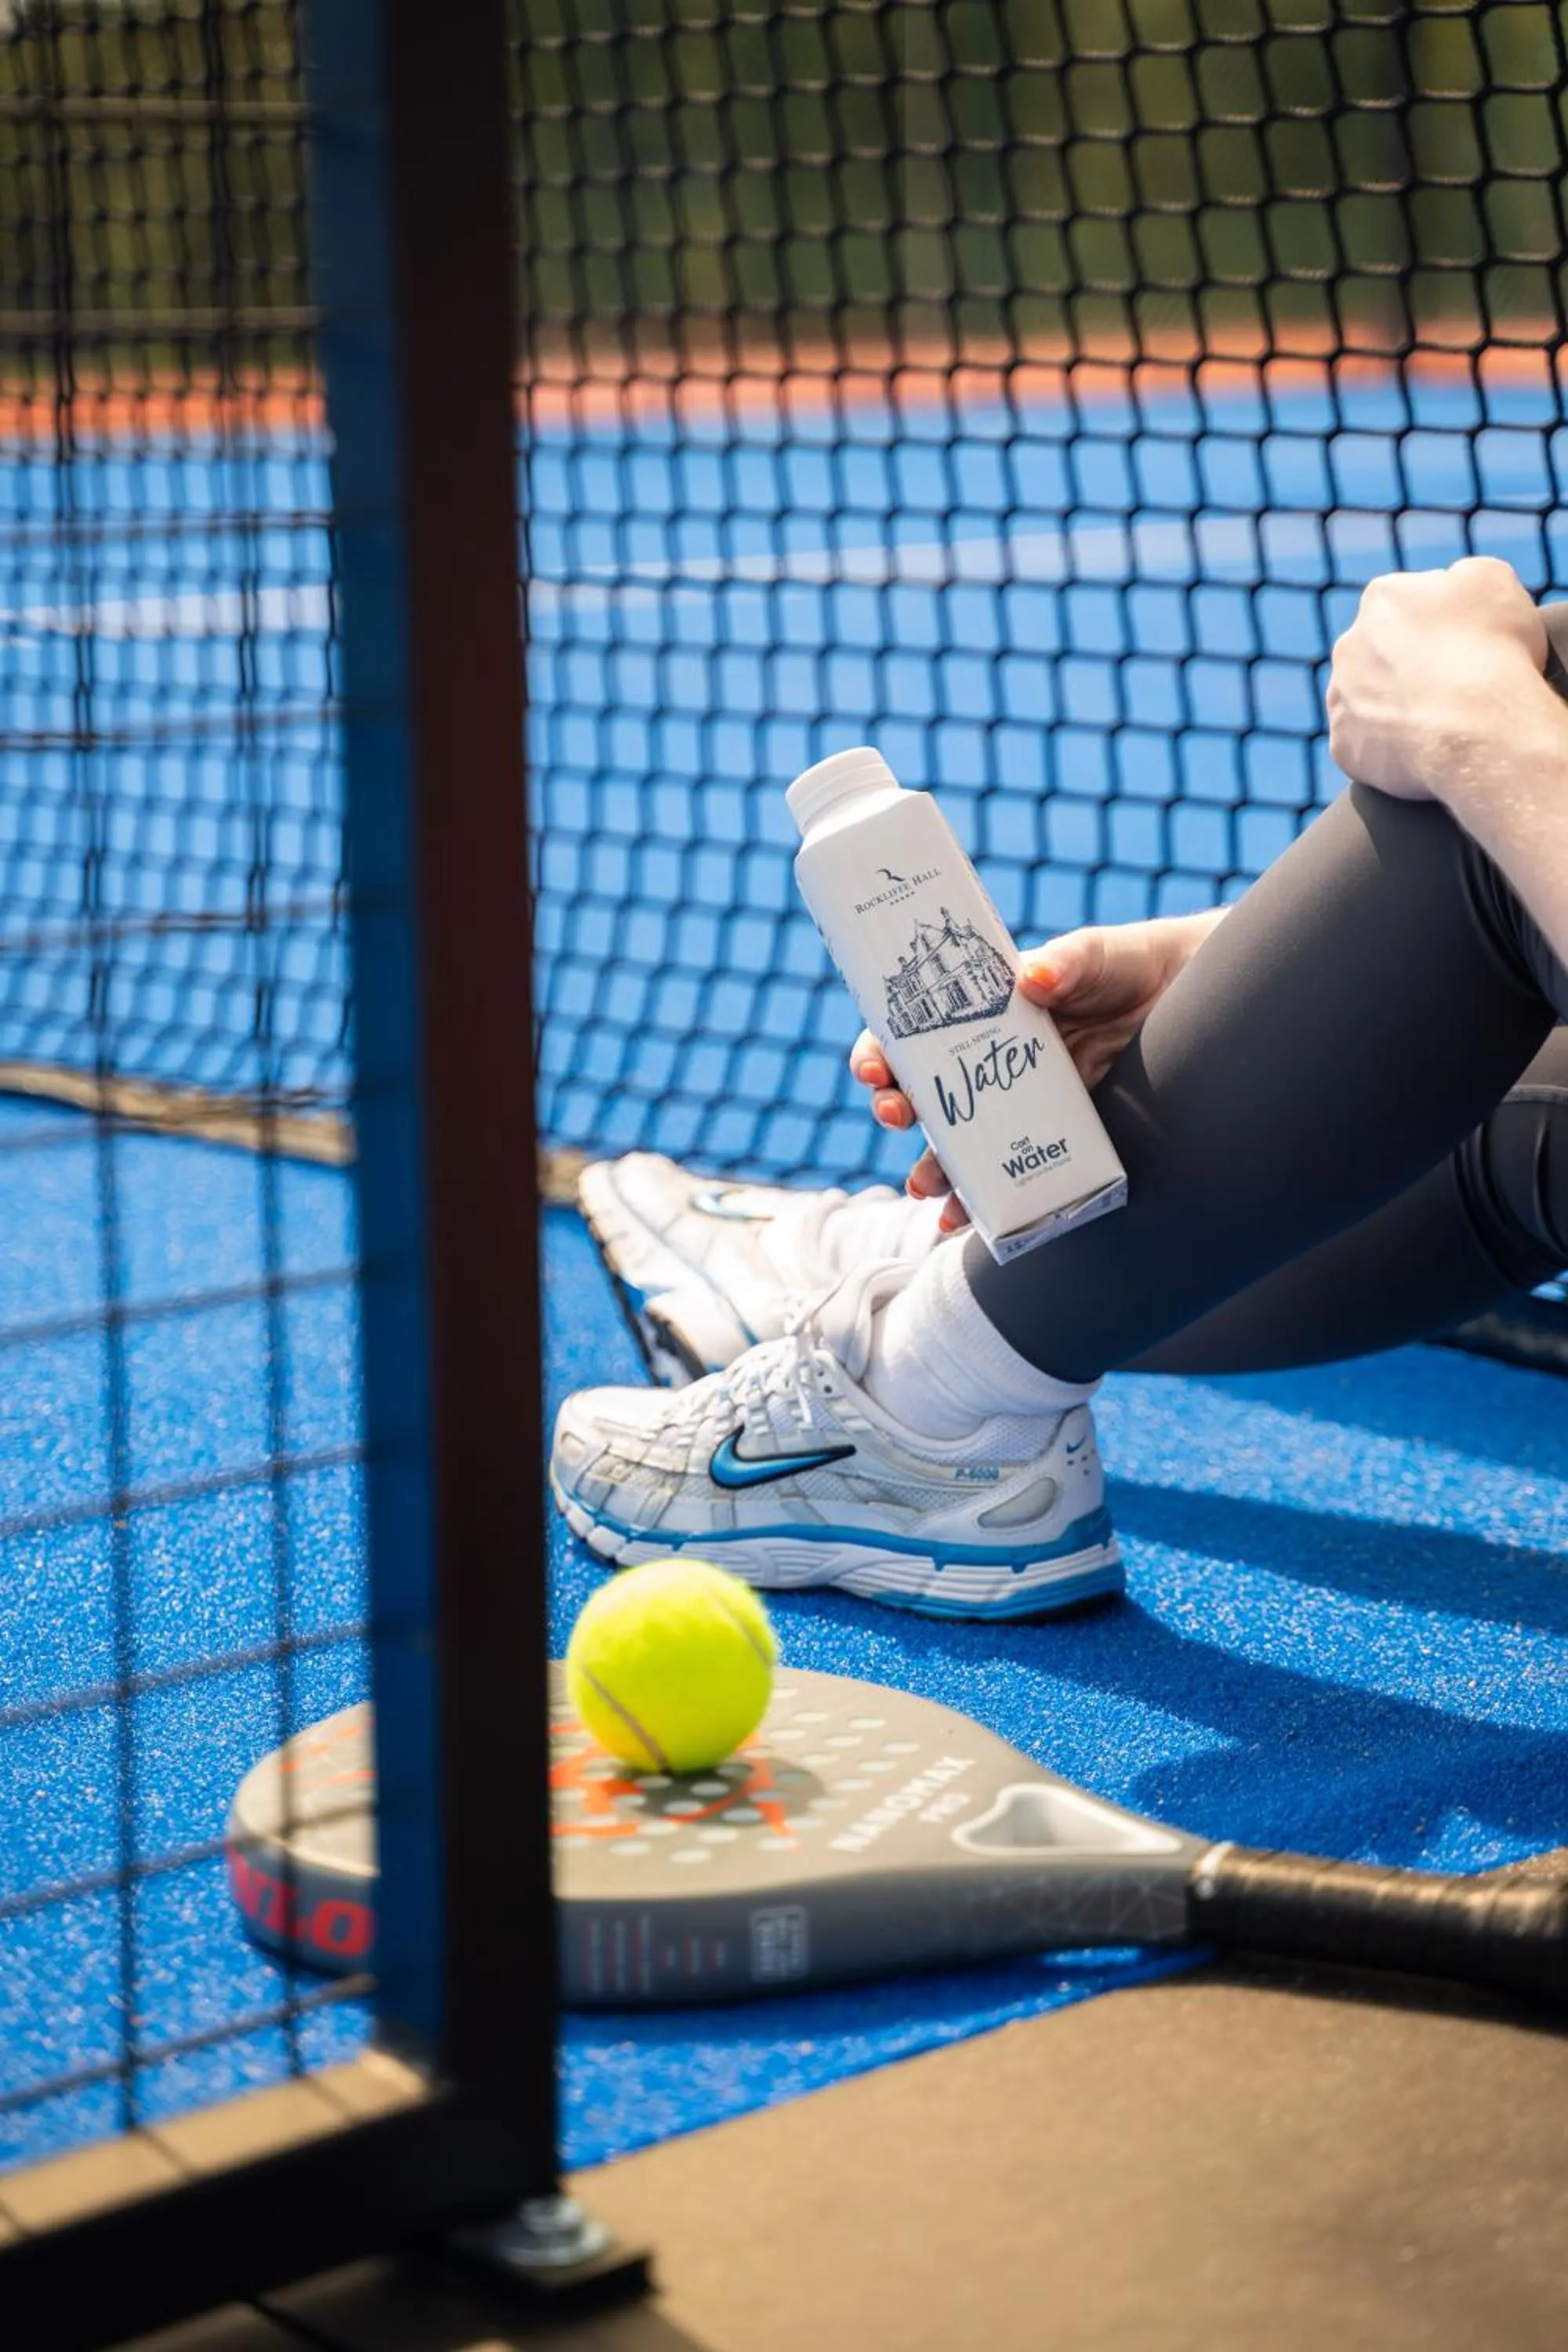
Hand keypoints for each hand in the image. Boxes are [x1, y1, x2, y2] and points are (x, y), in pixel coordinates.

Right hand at [848, 910, 1224, 1229]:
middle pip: (924, 1093)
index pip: (910, 1033)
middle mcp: (989, 1063)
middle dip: (899, 1109)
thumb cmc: (1129, 968)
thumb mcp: (1098, 955)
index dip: (881, 1050)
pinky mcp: (1052, 1135)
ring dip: (934, 1167)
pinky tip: (964, 1222)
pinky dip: (982, 1201)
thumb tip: (1034, 977)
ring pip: (958, 1143)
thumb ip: (1068, 961)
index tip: (874, 1068)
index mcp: (981, 1013)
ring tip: (926, 1189)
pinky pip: (1007, 1172)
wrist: (1192, 1004)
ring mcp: (1018, 1104)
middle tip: (898, 1116)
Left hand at [1326, 557, 1548, 802]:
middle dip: (1408, 666)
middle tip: (1452, 687)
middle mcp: (1348, 645)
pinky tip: (1421, 751)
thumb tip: (1450, 585)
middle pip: (1379, 653)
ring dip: (1393, 707)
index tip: (1464, 646)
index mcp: (1382, 598)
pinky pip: (1364, 746)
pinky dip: (1388, 750)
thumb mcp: (1494, 581)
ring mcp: (1340, 699)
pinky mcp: (1343, 747)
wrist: (1477, 727)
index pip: (1407, 606)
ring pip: (1366, 700)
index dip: (1440, 627)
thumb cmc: (1493, 650)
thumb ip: (1464, 575)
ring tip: (1437, 722)